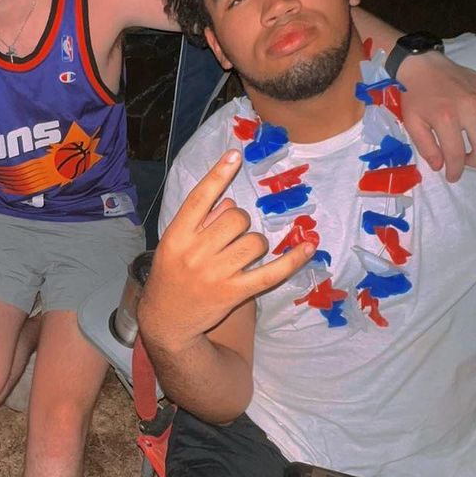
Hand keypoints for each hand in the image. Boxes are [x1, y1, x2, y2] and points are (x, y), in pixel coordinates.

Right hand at [140, 150, 313, 348]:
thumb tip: (231, 200)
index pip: (199, 198)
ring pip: (254, 242)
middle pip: (235, 218)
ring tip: (241, 255)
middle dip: (240, 222)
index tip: (235, 155)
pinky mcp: (234, 292)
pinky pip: (271, 272)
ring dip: (255, 243)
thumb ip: (201, 220)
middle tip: (230, 237)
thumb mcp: (175, 244)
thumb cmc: (171, 275)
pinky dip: (293, 260)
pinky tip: (308, 247)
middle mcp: (195, 252)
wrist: (167, 321)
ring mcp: (216, 274)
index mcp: (176, 235)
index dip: (218, 175)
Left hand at [400, 54, 475, 182]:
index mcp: (446, 117)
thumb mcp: (412, 123)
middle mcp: (470, 107)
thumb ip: (426, 147)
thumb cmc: (416, 95)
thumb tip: (441, 166)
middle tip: (466, 162)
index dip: (456, 171)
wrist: (424, 65)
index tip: (452, 176)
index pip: (458, 154)